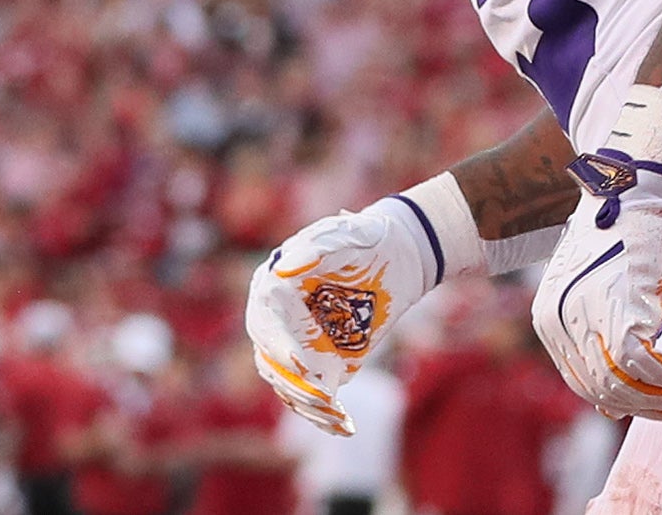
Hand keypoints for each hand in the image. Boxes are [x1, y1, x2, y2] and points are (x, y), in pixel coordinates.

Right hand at [247, 202, 440, 435]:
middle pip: (271, 360)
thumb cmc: (366, 239)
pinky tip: (344, 427)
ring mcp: (296, 345)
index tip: (302, 360)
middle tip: (323, 395)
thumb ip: (317, 246)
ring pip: (288, 384)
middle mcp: (276, 321)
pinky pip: (312, 395)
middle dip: (294, 381)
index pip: (265, 322)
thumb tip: (284, 268)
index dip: (280, 343)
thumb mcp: (347, 234)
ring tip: (336, 416)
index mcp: (272, 287)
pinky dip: (324, 414)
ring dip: (308, 405)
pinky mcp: (319, 363)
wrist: (396, 255)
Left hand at [530, 88, 661, 421]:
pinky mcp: (623, 304)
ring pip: (620, 384)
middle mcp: (560, 319)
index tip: (644, 403)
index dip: (614, 397)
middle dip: (641, 405)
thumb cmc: (621, 221)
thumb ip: (601, 316)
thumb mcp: (596, 276)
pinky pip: (644, 364)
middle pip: (598, 388)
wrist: (633, 180)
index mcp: (547, 314)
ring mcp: (589, 313)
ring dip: (659, 397)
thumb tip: (626, 357)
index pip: (578, 377)